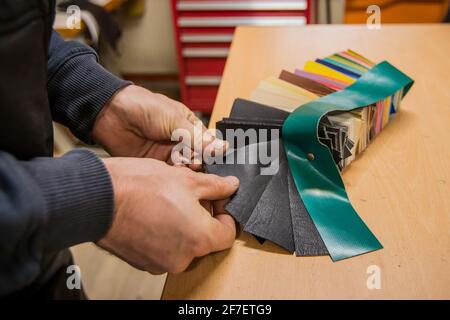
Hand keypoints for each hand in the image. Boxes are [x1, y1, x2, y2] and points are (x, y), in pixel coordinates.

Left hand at [92, 85, 225, 164]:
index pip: (208, 144)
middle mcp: (180, 142)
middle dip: (199, 163)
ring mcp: (167, 154)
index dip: (211, 153)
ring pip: (185, 169)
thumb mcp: (175, 121)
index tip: (213, 159)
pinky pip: (169, 175)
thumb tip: (222, 147)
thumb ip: (198, 138)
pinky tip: (173, 172)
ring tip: (184, 165)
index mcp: (189, 127)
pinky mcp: (154, 165)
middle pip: (198, 159)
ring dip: (186, 170)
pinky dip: (173, 176)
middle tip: (195, 162)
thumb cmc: (143, 107)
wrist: (111, 114)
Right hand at [98, 157, 238, 273]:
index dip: (226, 215)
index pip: (228, 234)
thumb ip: (215, 186)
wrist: (96, 198)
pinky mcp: (143, 262)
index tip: (217, 201)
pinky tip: (153, 213)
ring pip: (183, 245)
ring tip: (168, 202)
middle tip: (191, 197)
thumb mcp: (186, 179)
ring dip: (183, 226)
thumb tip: (230, 186)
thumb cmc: (139, 187)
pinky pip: (163, 249)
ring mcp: (160, 263)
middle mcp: (182, 258)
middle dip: (203, 219)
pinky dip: (164, 234)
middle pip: (205, 241)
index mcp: (199, 238)